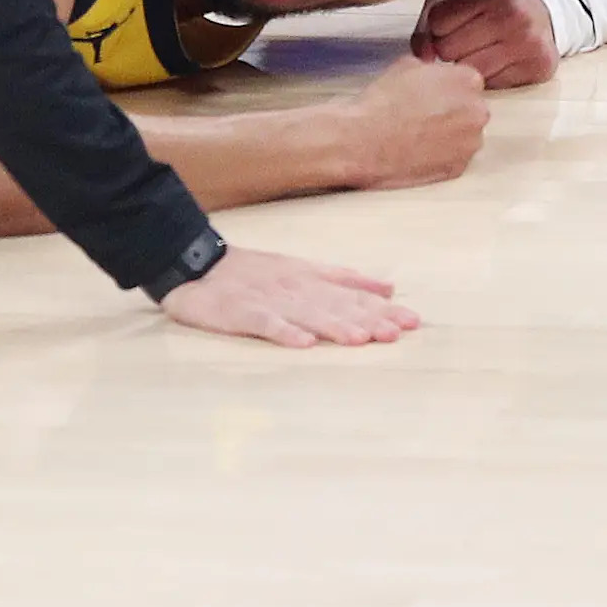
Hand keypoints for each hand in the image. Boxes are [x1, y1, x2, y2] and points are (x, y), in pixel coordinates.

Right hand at [157, 245, 421, 347]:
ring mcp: (268, 301)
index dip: (380, 308)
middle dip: (366, 320)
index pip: (351, 294)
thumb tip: (389, 286)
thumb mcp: (303, 268)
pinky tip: (303, 344)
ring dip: (333, 326)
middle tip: (395, 333)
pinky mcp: (241, 312)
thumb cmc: (253, 272)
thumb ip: (345, 278)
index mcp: (310, 279)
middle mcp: (294, 289)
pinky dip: (284, 332)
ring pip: (305, 315)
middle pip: (334, 306)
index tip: (411, 322)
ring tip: (359, 339)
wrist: (196, 262)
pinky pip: (264, 324)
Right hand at [335, 54, 490, 189]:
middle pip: (469, 108)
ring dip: (447, 132)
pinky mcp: (459, 167)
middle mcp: (478, 112)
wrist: (365, 140)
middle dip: (451, 109)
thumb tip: (430, 72)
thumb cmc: (382, 102)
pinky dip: (440, 154)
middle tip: (421, 112)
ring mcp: (471, 143)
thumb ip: (429, 68)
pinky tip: (415, 149)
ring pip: (464, 134)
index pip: (466, 80)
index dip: (445, 85)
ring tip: (415, 133)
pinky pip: (454, 157)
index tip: (429, 92)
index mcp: (468, 81)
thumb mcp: (404, 65)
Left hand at [414, 0, 558, 87]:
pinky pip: (492, 84)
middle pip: (449, 49)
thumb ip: (428, 22)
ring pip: (469, 71)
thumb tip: (422, 57)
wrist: (545, 12)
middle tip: (468, 39)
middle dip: (450, 48)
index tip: (453, 24)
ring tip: (482, 49)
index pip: (437, 22)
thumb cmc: (491, 4)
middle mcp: (514, 14)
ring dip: (467, 64)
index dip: (438, 27)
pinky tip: (499, 60)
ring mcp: (529, 42)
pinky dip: (489, 76)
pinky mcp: (539, 67)